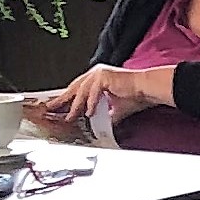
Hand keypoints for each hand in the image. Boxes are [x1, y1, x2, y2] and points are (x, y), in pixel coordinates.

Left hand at [37, 65, 164, 127]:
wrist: (148, 89)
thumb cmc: (136, 96)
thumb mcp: (115, 109)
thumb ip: (104, 114)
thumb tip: (99, 126)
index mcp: (98, 78)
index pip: (78, 89)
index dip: (68, 99)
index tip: (60, 107)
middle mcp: (96, 73)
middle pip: (75, 88)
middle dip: (63, 100)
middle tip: (51, 109)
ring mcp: (99, 73)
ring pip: (82, 91)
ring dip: (75, 105)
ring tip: (69, 116)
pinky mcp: (104, 76)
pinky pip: (93, 92)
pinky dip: (90, 103)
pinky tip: (88, 113)